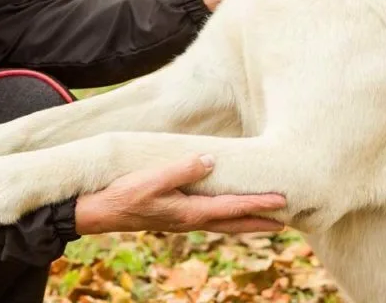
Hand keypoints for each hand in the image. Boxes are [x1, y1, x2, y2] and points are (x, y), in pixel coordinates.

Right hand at [73, 154, 285, 234]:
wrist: (100, 213)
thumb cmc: (123, 195)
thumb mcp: (151, 179)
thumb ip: (181, 170)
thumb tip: (210, 161)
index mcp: (189, 212)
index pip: (232, 208)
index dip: (258, 204)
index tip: (282, 201)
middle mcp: (191, 221)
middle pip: (233, 223)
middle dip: (260, 222)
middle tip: (286, 220)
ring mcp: (183, 221)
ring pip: (223, 224)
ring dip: (245, 222)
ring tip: (264, 219)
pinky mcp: (175, 217)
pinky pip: (210, 219)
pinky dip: (226, 217)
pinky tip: (225, 212)